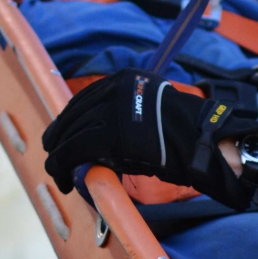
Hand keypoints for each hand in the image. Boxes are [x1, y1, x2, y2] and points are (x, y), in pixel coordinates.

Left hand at [41, 69, 257, 206]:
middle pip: (72, 115)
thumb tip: (102, 136)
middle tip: (53, 156)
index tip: (61, 136)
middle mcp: (113, 89)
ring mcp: (110, 111)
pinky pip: (73, 150)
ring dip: (58, 156)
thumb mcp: (151, 112)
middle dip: (58, 138)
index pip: (83, 100)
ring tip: (57, 173)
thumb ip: (125, 116)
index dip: (68, 121)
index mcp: (123, 80)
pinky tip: (62, 178)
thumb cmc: (186, 135)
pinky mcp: (108, 136)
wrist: (204, 143)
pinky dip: (62, 165)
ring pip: (68, 134)